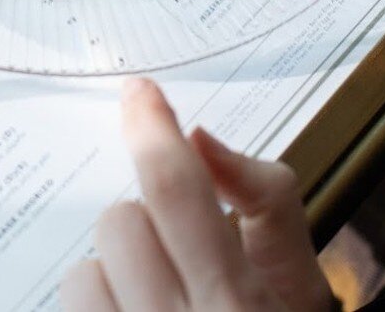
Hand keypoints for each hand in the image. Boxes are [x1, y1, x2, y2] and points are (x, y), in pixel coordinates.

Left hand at [61, 79, 335, 311]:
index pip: (175, 190)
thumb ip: (268, 201)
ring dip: (114, 280)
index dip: (152, 129)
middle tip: (182, 259)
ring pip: (82, 275)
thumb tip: (204, 138)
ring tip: (156, 307)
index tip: (139, 94)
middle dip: (147, 227)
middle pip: (120, 224)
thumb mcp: (302, 286)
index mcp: (238, 304)